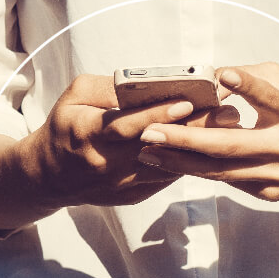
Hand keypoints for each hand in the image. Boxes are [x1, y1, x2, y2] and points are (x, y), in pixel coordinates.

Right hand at [0, 74, 239, 235]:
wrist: (49, 176)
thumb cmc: (66, 126)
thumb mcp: (76, 97)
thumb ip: (110, 89)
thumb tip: (151, 82)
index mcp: (87, 135)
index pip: (127, 126)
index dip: (158, 115)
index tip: (188, 102)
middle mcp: (106, 164)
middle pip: (157, 147)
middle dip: (194, 129)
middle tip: (228, 113)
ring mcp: (121, 184)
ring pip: (168, 166)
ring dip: (200, 147)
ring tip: (229, 127)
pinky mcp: (133, 195)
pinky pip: (167, 177)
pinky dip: (189, 161)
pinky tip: (212, 146)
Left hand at [135, 63, 278, 201]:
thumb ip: (255, 78)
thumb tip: (213, 78)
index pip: (272, 99)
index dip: (250, 87)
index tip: (226, 76)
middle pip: (232, 146)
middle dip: (187, 140)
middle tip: (152, 132)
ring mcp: (277, 176)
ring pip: (222, 171)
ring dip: (181, 162)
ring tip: (149, 150)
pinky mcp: (270, 195)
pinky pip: (228, 181)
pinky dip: (199, 171)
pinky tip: (172, 162)